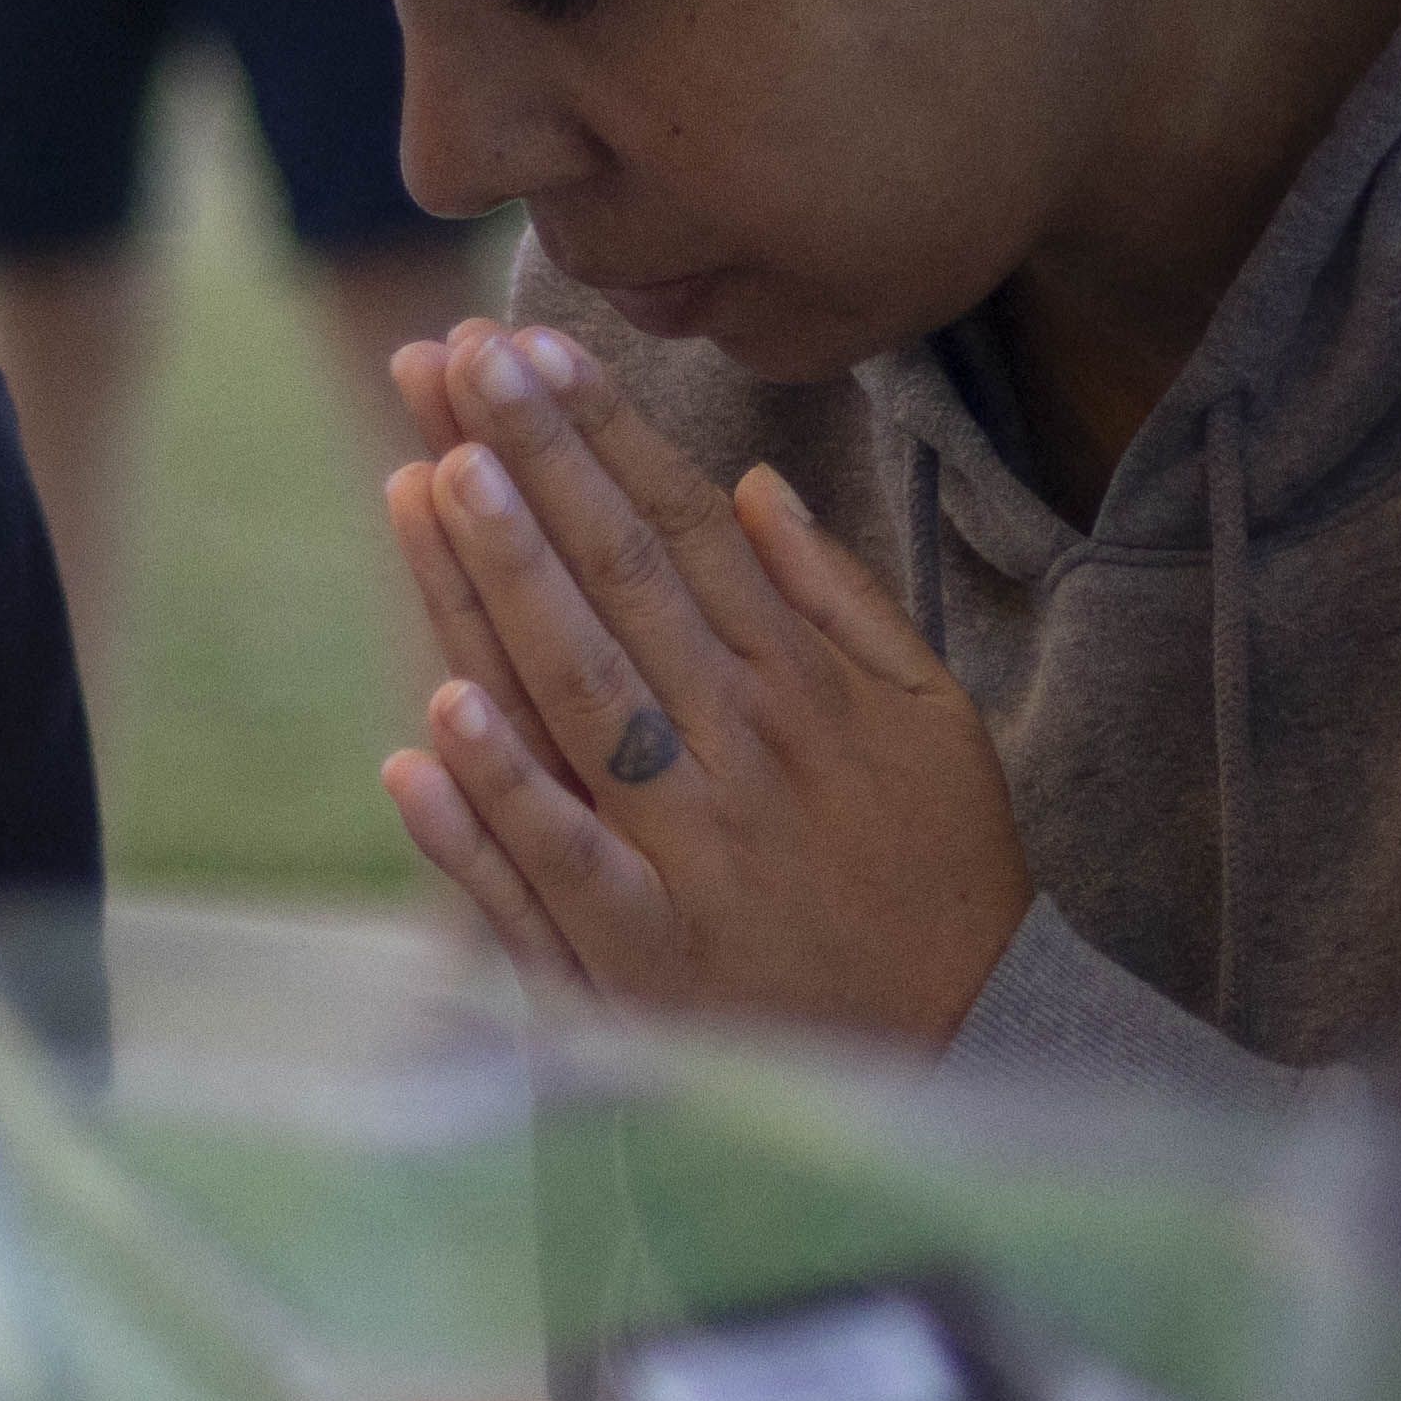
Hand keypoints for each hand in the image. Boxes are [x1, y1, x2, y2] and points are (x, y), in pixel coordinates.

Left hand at [372, 324, 1029, 1044]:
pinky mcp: (647, 958)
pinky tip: (437, 722)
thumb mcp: (931, 717)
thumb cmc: (938, 877)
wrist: (964, 1053)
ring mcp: (690, 850)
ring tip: (435, 475)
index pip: (679, 528)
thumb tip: (753, 486)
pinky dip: (501, 798)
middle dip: (531, 462)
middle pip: (617, 580)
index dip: (600, 433)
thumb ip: (840, 598)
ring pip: (580, 694)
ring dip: (503, 584)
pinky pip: (564, 865)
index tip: (528, 348)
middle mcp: (741, 746)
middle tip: (451, 359)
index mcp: (801, 681)